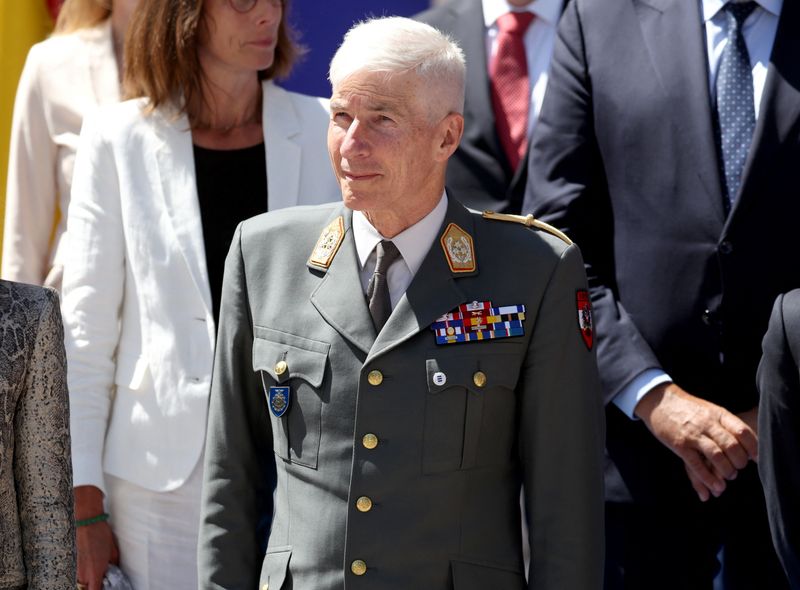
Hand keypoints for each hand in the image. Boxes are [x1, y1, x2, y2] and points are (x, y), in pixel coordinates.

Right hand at [75, 486, 119, 589]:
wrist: (88, 522)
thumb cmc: (101, 535)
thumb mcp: (112, 551)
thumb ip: (113, 565)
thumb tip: (114, 571)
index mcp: (95, 571)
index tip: (106, 588)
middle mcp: (84, 573)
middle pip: (86, 589)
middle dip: (95, 588)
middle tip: (104, 583)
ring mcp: (78, 569)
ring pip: (82, 585)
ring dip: (89, 584)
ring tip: (99, 577)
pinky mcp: (76, 564)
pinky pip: (79, 578)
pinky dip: (85, 579)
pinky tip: (93, 571)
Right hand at [634, 383, 757, 500]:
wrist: (659, 401)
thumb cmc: (687, 407)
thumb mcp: (709, 409)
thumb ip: (725, 423)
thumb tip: (747, 440)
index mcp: (717, 414)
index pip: (742, 431)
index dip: (753, 447)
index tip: (757, 458)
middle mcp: (707, 424)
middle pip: (732, 446)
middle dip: (740, 462)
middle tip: (740, 468)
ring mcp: (692, 435)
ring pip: (717, 456)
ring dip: (727, 470)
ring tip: (730, 476)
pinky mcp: (679, 445)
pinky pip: (697, 465)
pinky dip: (708, 478)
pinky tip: (716, 486)